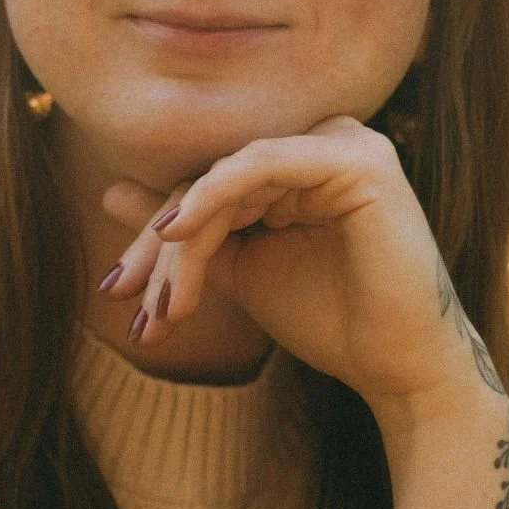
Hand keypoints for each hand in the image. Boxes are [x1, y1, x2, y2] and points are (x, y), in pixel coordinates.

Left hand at [99, 115, 505, 420]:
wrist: (396, 366)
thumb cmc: (330, 320)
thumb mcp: (240, 270)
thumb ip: (187, 233)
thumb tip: (112, 192)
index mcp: (302, 164)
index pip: (210, 185)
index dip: (156, 239)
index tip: (119, 292)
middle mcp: (325, 141)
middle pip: (214, 180)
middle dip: (161, 245)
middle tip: (124, 296)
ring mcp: (345, 143)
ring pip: (230, 178)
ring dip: (183, 239)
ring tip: (162, 298)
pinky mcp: (356, 158)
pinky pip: (262, 164)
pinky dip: (213, 195)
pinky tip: (176, 231)